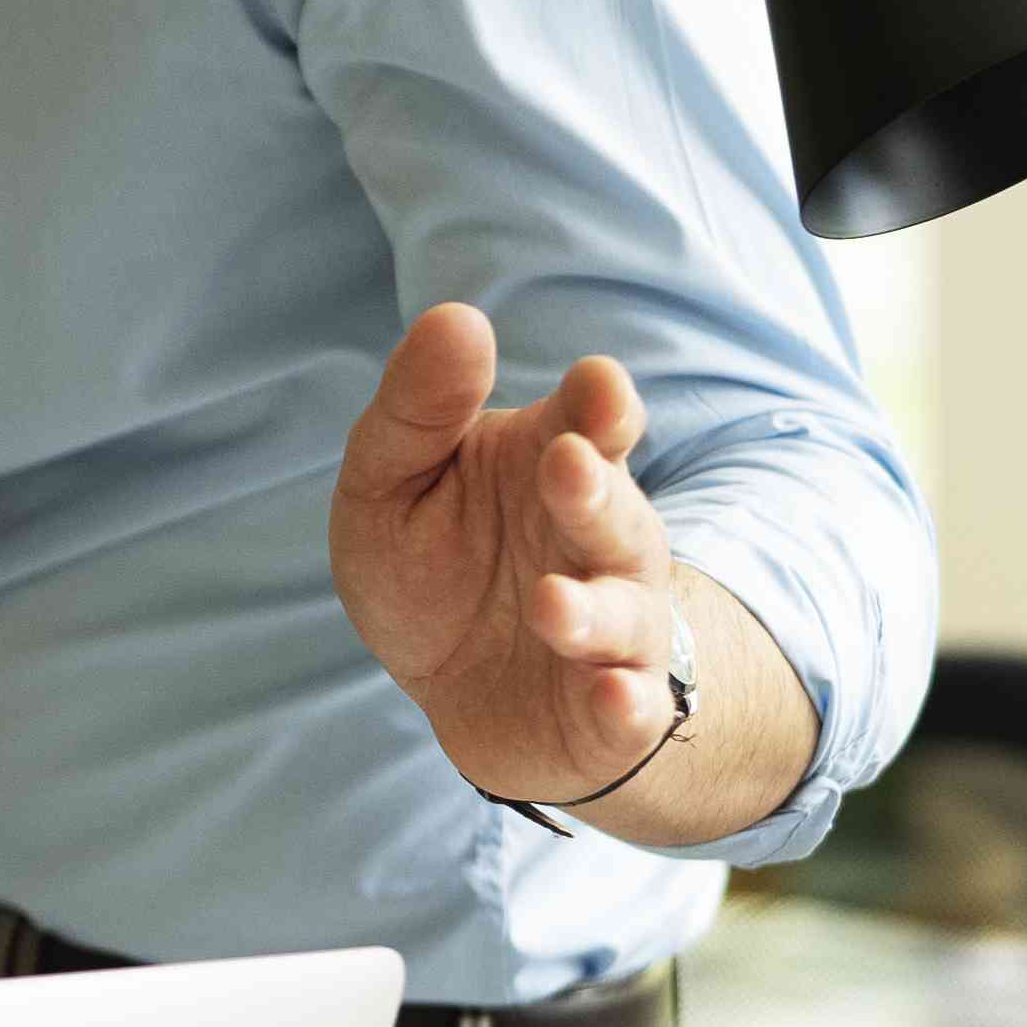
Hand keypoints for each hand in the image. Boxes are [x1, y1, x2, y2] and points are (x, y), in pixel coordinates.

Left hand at [327, 300, 685, 810]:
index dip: (602, 403)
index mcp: (553, 462)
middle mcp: (599, 538)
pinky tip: (611, 696)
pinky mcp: (611, 708)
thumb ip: (418, 408)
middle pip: (614, 509)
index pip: (597, 420)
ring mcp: (614, 624)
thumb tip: (457, 319)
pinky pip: (635, 707)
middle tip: (567, 465)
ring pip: (626, 613)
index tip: (595, 387)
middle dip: (596, 489)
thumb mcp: (391, 482)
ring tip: (547, 604)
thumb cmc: (434, 563)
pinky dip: (627, 703)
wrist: (453, 688)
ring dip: (594, 609)